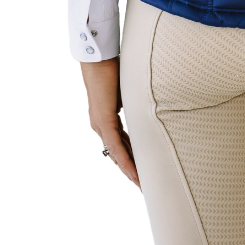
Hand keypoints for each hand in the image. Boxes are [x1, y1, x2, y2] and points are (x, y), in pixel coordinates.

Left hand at [81, 57, 139, 188]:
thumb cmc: (112, 69)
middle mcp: (100, 126)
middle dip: (131, 170)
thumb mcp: (127, 92)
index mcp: (105, 119)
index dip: (130, 158)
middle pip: (117, 154)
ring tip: (141, 185)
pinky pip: (116, 147)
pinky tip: (133, 173)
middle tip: (143, 185)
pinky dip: (125, 161)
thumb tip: (146, 109)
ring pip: (116, 154)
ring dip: (129, 170)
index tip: (141, 170)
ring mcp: (100, 125)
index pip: (120, 144)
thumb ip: (134, 104)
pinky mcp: (103, 122)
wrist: (98, 59)